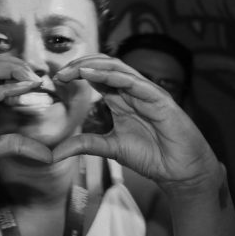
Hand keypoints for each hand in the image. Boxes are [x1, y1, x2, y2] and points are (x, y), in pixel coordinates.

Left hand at [52, 55, 221, 191]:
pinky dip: (113, 77)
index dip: (77, 73)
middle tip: (60, 73)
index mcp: (121, 99)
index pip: (97, 76)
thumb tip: (53, 153)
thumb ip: (84, 145)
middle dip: (81, 65)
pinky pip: (134, 82)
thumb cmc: (151, 156)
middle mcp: (133, 91)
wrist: (180, 170)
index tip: (57, 79)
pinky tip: (93, 75)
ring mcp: (147, 93)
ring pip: (118, 69)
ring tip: (73, 70)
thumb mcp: (110, 148)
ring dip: (93, 66)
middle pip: (105, 66)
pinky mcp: (159, 99)